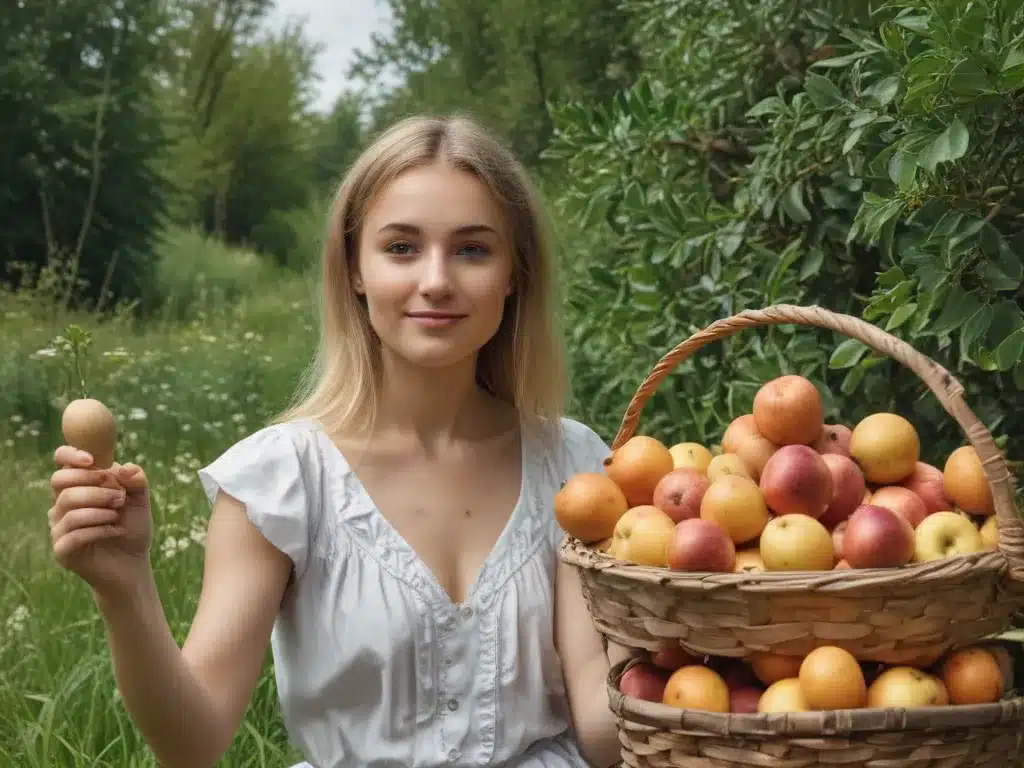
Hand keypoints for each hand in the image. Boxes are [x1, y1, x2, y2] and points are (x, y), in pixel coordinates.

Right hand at [49, 446, 153, 597]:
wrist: (133, 564)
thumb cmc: (133, 527)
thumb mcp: (140, 501)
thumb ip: (136, 481)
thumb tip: (125, 468)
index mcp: (79, 486)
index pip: (62, 461)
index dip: (70, 455)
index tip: (91, 459)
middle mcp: (63, 504)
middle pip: (61, 482)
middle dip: (93, 487)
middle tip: (119, 498)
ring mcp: (59, 526)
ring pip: (68, 507)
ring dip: (99, 509)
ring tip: (118, 516)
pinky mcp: (62, 549)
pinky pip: (73, 533)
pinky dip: (98, 529)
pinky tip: (114, 531)